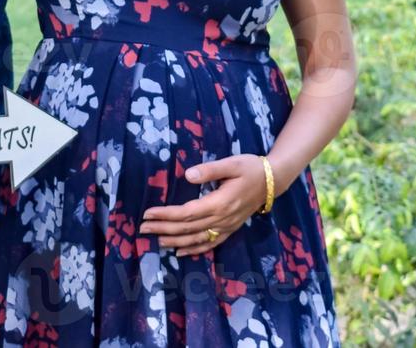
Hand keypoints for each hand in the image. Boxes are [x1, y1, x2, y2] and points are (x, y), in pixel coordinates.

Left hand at [138, 155, 266, 256]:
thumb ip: (209, 170)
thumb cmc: (250, 168)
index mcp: (219, 203)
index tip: (148, 213)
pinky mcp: (230, 229)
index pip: (186, 212)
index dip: (166, 215)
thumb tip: (187, 175)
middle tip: (143, 228)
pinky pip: (210, 243)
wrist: (273, 181)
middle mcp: (222, 219)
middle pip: (188, 228)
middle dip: (164, 229)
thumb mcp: (231, 163)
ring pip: (197, 239)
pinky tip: (181, 252)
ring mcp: (227, 227)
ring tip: (156, 240)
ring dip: (175, 241)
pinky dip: (194, 249)